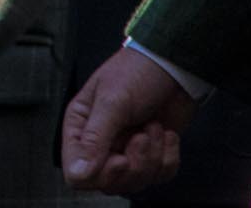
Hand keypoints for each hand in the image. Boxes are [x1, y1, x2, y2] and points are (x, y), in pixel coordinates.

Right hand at [60, 47, 199, 193]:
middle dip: (133, 165)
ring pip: (136, 182)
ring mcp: (127, 150)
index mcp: (80, 127)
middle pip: (108, 183)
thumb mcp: (112, 102)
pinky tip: (165, 133)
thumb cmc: (137, 73)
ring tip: (152, 126)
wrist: (174, 66)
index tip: (120, 159)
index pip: (76, 172)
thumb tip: (78, 173)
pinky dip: (169, 157)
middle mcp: (101, 143)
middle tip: (141, 137)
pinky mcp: (152, 154)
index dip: (99, 174)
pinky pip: (160, 175)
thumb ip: (94, 139)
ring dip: (153, 157)